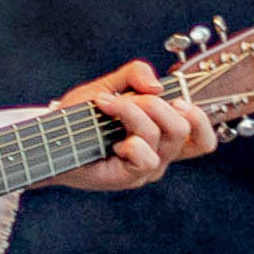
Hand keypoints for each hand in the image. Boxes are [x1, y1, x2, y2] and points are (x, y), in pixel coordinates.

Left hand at [52, 61, 217, 192]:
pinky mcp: (129, 178)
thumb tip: (157, 85)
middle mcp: (161, 154)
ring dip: (133, 113)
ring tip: (106, 107)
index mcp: (163, 136)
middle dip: (155, 104)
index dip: (201, 118)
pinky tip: (112, 141)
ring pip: (162, 136)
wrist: (50, 141)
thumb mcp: (108, 86)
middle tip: (125, 98)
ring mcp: (146, 169)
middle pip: (184, 129)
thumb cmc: (81, 118)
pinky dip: (130, 140)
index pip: (203, 138)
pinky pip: (146, 157)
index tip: (178, 98)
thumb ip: (134, 75)